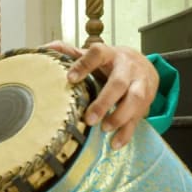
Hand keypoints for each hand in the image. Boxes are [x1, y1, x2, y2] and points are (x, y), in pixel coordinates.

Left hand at [43, 41, 158, 148]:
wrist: (146, 66)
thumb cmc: (113, 63)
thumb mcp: (95, 55)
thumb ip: (72, 53)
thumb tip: (46, 48)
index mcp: (110, 54)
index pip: (97, 54)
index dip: (84, 65)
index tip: (70, 79)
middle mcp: (127, 68)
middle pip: (119, 83)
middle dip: (105, 101)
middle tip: (89, 118)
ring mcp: (139, 84)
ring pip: (134, 99)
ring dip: (119, 116)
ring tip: (104, 128)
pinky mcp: (146, 102)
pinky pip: (138, 118)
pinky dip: (127, 132)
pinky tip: (115, 143)